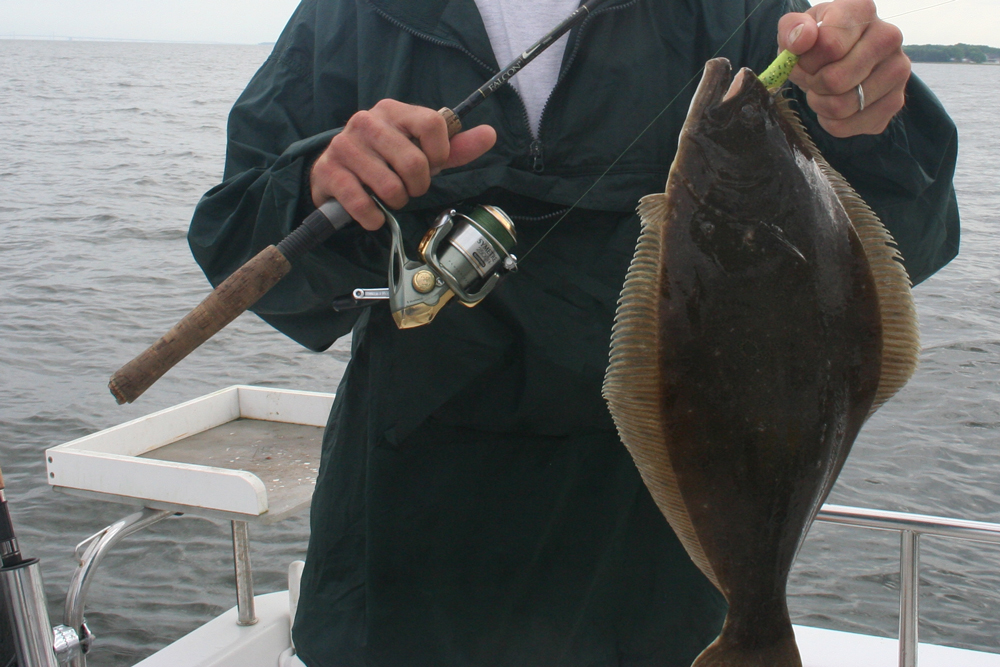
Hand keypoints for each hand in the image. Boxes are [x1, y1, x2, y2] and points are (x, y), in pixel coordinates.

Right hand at [310, 99, 496, 229]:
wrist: (335, 175)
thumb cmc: (385, 162)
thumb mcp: (421, 152)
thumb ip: (455, 147)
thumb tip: (490, 134)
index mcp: (393, 110)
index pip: (433, 124)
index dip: (440, 154)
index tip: (432, 165)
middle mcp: (367, 121)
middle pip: (414, 162)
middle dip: (418, 186)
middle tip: (408, 187)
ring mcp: (345, 145)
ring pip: (390, 187)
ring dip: (395, 202)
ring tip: (388, 196)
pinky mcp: (329, 171)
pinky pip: (363, 204)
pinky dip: (373, 217)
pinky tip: (371, 213)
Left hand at [778, 0, 910, 137]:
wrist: (838, 60)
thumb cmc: (815, 42)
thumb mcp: (796, 29)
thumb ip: (792, 29)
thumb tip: (802, 39)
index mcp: (862, 11)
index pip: (828, 45)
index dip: (805, 60)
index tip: (803, 57)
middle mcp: (889, 37)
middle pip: (835, 80)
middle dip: (813, 84)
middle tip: (812, 78)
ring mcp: (898, 71)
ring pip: (841, 107)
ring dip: (820, 104)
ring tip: (822, 90)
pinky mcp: (894, 102)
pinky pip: (846, 126)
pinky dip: (830, 122)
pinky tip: (835, 104)